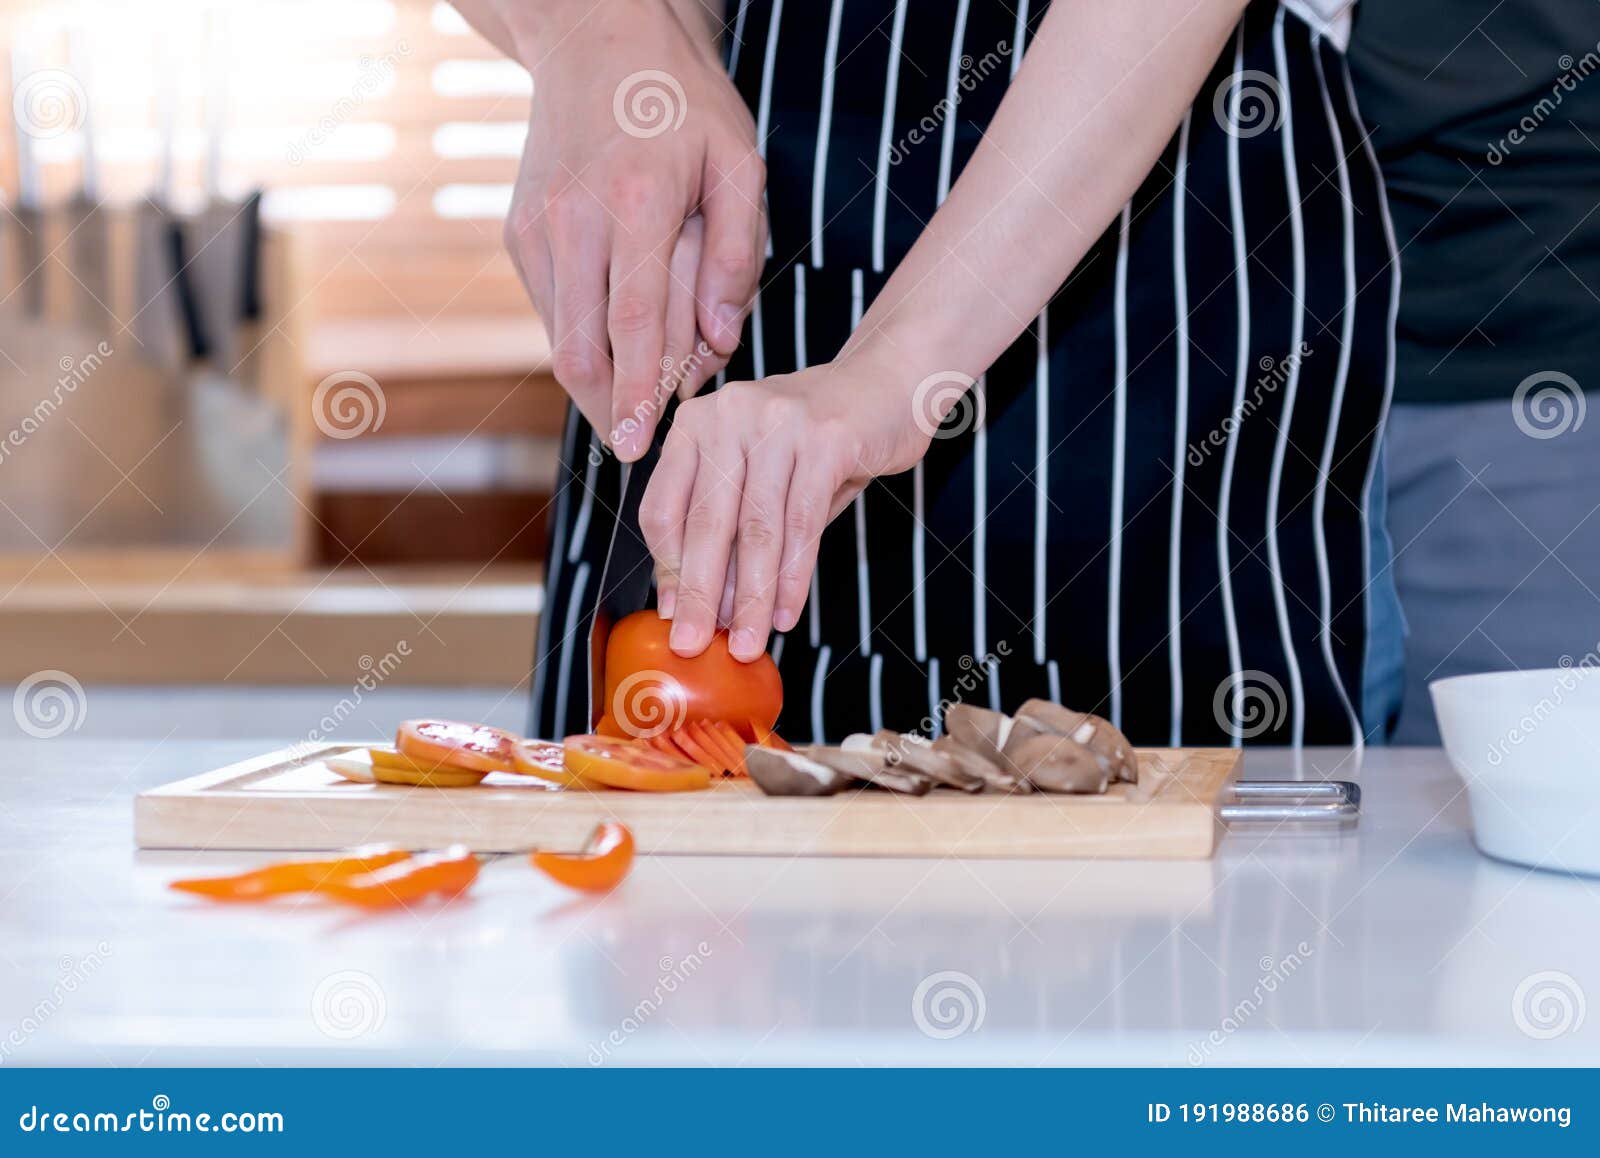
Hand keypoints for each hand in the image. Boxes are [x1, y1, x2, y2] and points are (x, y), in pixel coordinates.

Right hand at [503, 0, 766, 457]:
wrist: (595, 39)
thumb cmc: (682, 103)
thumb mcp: (739, 163)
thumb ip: (735, 255)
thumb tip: (718, 338)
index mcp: (635, 203)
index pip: (633, 324)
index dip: (638, 393)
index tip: (642, 447)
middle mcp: (573, 220)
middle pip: (581, 349)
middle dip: (610, 411)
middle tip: (640, 448)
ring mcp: (536, 229)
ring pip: (560, 338)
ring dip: (602, 380)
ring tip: (645, 393)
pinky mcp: (520, 234)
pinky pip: (553, 311)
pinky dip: (586, 341)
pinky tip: (621, 344)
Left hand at [638, 352, 938, 660]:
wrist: (888, 385)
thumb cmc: (818, 439)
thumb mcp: (762, 477)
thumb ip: (733, 531)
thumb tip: (711, 606)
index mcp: (697, 423)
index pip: (665, 507)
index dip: (667, 568)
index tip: (672, 616)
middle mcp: (728, 415)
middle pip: (706, 523)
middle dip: (700, 595)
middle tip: (692, 646)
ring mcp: (777, 423)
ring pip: (757, 530)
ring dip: (751, 598)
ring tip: (747, 643)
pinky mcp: (826, 438)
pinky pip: (803, 524)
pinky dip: (793, 577)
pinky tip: (786, 613)